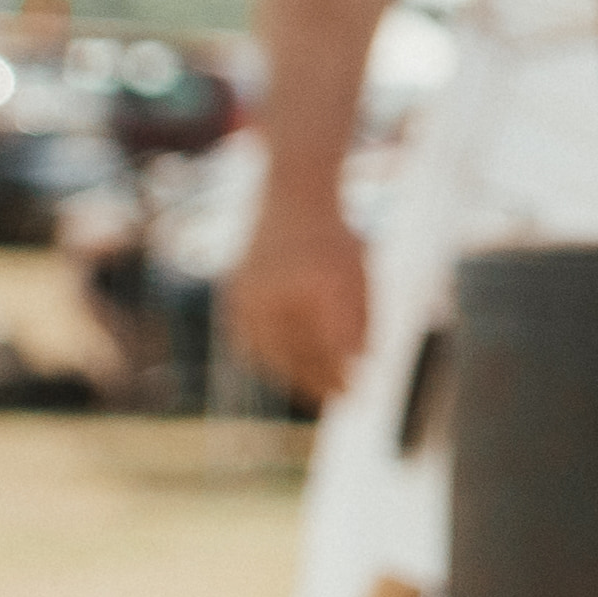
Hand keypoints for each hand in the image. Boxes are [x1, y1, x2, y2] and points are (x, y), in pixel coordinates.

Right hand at [235, 189, 372, 404]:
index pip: (329, 345)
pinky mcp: (235, 296)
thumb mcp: (360, 276)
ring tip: (319, 390)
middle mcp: (278, 291)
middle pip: (299, 352)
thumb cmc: (337, 239)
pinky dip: (270, 357)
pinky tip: (289, 369)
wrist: (293, 197)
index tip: (357, 394)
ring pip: (271, 350)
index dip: (340, 374)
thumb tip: (362, 363)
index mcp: (316, 285)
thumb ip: (361, 319)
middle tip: (343, 398)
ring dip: (295, 374)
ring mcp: (250, 293)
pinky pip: (250, 339)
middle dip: (320, 379)